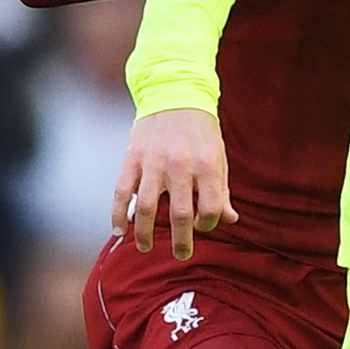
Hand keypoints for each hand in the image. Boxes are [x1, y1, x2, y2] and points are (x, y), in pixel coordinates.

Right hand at [111, 108, 239, 259]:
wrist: (174, 93)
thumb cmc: (201, 130)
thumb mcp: (218, 155)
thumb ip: (221, 189)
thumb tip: (230, 220)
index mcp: (207, 164)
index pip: (210, 208)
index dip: (209, 224)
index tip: (203, 226)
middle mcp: (181, 166)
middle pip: (181, 215)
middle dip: (182, 241)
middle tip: (182, 255)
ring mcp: (154, 163)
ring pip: (148, 209)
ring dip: (146, 234)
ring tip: (146, 248)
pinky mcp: (132, 159)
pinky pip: (122, 193)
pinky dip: (119, 215)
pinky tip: (119, 231)